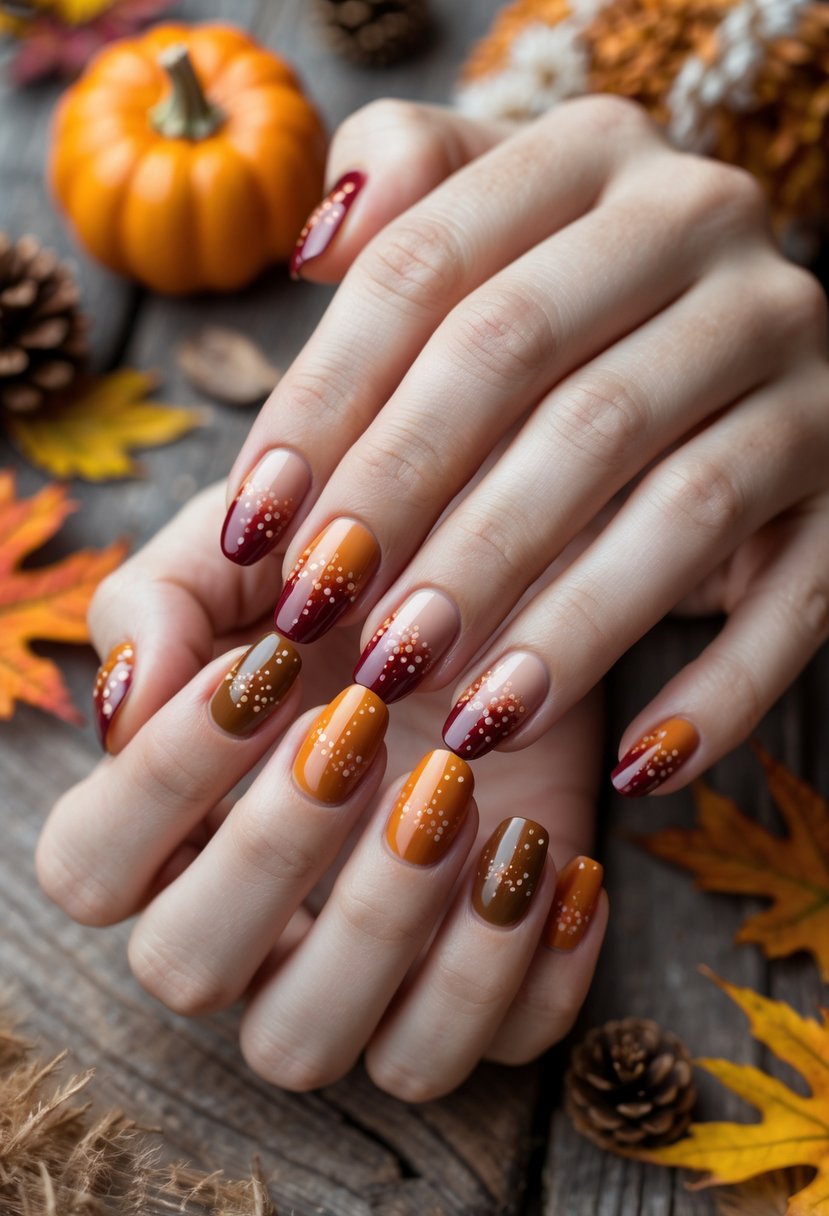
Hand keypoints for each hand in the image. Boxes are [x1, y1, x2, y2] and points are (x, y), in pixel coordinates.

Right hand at [36, 485, 606, 1098]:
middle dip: (271, 849)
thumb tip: (129, 689)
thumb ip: (160, 599)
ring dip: (387, 925)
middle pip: (187, 970)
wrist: (499, 598)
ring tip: (465, 791)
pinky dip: (520, 969)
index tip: (262, 667)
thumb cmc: (357, 576)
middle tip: (362, 724)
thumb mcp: (249, 556)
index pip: (90, 866)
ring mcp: (355, 970)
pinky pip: (482, 1048)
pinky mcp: (472, 985)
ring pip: (311, 1044)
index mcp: (165, 828)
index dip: (162, 778)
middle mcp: (243, 921)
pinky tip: (544, 848)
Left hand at [222, 95, 828, 795]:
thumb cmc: (558, 299)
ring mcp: (799, 356)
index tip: (252, 531)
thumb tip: (313, 242)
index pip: (427, 271)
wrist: (731, 333)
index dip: (323, 405)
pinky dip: (720, 690)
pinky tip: (632, 767)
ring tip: (464, 718)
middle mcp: (709, 228)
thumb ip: (399, 196)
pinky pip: (801, 596)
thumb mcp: (484, 214)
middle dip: (420, 514)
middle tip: (336, 632)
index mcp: (590, 155)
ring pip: (675, 498)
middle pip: (537, 371)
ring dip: (562, 623)